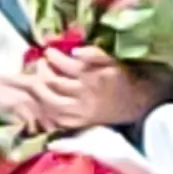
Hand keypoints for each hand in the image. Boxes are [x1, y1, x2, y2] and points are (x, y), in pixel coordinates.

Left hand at [20, 46, 160, 134]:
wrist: (136, 103)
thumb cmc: (122, 77)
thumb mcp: (112, 60)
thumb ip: (94, 53)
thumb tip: (73, 51)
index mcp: (92, 76)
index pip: (64, 64)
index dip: (52, 56)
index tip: (48, 51)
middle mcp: (84, 94)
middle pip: (53, 84)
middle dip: (41, 71)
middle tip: (41, 63)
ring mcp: (81, 111)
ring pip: (51, 102)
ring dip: (39, 90)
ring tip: (37, 80)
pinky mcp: (80, 122)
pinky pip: (57, 118)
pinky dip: (46, 109)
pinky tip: (43, 100)